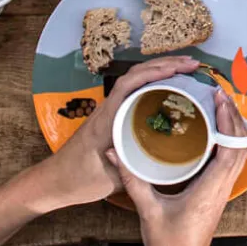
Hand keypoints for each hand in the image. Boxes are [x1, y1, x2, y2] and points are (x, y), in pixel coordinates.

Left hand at [33, 55, 199, 210]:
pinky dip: (152, 82)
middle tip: (192, 65)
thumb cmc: (79, 180)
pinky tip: (168, 87)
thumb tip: (168, 159)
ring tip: (185, 70)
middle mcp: (108, 107)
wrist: (54, 181)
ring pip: (134, 79)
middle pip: (136, 74)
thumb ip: (136, 168)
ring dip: (159, 70)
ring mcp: (109, 109)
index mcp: (107, 117)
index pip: (130, 83)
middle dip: (165, 64)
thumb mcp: (111, 180)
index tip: (179, 68)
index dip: (155, 72)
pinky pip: (133, 90)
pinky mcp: (111, 115)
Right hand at [107, 89, 246, 245]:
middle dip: (234, 115)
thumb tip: (115, 151)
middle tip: (218, 92)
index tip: (218, 97)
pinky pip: (233, 160)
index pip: (231, 146)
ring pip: (241, 151)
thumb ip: (133, 179)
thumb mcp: (148, 210)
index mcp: (210, 188)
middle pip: (242, 144)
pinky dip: (231, 139)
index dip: (228, 119)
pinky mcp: (220, 191)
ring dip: (235, 126)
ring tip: (220, 104)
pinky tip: (215, 129)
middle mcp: (223, 186)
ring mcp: (224, 189)